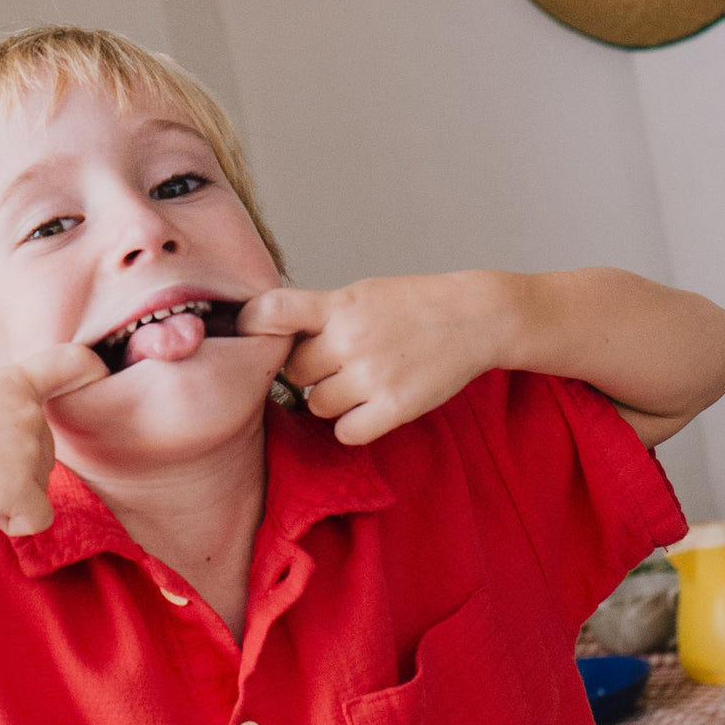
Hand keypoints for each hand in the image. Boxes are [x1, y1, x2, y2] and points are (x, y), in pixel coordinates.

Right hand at [0, 343, 107, 534]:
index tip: (101, 373)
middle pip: (46, 455)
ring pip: (38, 487)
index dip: (92, 370)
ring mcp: (26, 448)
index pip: (68, 363)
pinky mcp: (19, 486)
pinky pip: (37, 519)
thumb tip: (24, 447)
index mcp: (12, 382)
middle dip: (13, 470)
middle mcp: (29, 411)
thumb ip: (2, 412)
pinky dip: (11, 520)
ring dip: (6, 494)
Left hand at [238, 273, 503, 443]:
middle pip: (294, 372)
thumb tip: (269, 334)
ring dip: (332, 400)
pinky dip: (353, 425)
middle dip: (309, 372)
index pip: (273, 312)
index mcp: (339, 303)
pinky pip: (345, 432)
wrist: (475, 317)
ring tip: (361, 382)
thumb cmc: (415, 304)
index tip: (250, 335)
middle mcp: (350, 339)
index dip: (252, 326)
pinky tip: (370, 407)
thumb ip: (320, 312)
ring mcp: (372, 375)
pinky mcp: (394, 407)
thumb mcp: (361, 293)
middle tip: (336, 364)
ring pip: (318, 406)